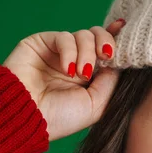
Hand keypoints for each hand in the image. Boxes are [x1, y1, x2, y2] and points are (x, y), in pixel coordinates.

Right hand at [2, 19, 125, 140]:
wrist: (27, 117)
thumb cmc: (60, 118)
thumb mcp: (96, 104)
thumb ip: (111, 81)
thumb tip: (118, 60)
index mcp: (89, 77)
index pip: (106, 52)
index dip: (116, 41)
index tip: (124, 34)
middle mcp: (75, 62)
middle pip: (98, 36)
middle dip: (106, 43)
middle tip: (106, 56)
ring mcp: (59, 53)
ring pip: (84, 35)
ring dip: (87, 53)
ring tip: (80, 74)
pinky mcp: (41, 44)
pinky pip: (64, 36)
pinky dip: (70, 51)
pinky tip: (67, 70)